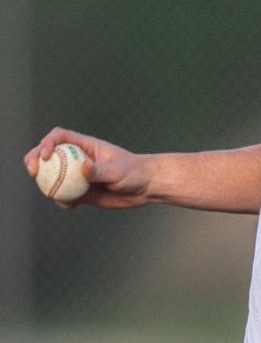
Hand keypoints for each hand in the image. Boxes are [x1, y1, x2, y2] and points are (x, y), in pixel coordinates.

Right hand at [24, 127, 150, 209]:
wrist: (145, 188)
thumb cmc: (135, 173)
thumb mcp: (119, 171)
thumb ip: (100, 170)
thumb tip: (84, 168)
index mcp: (85, 146)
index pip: (59, 137)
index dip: (47, 142)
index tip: (45, 155)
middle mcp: (78, 159)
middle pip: (48, 155)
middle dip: (33, 160)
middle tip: (33, 172)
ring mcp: (77, 175)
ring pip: (51, 177)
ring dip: (45, 184)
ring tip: (54, 195)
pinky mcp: (80, 191)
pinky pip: (62, 196)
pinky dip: (61, 201)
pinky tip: (70, 206)